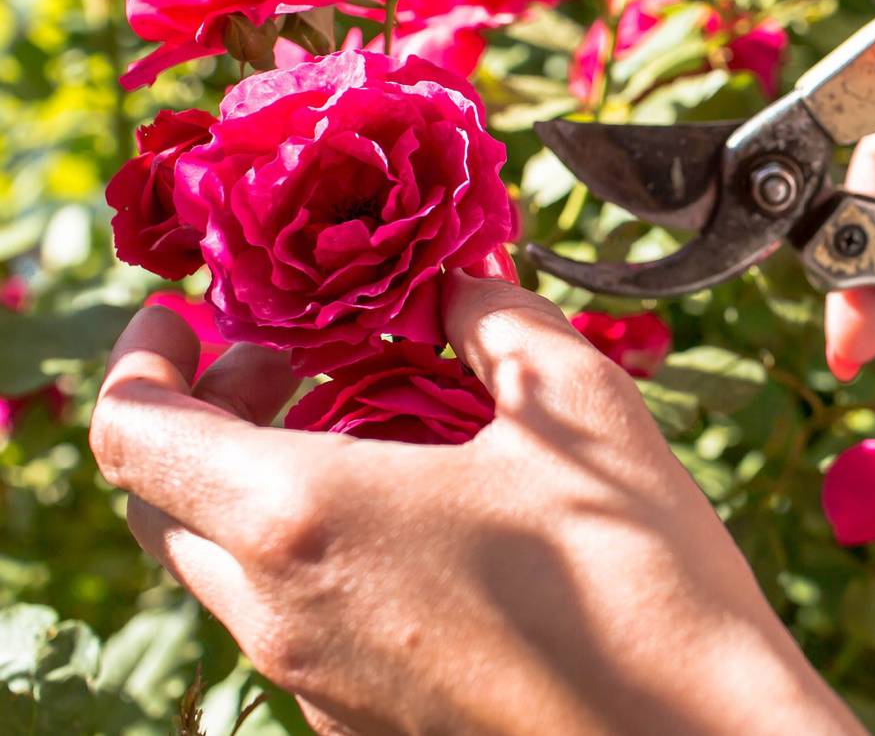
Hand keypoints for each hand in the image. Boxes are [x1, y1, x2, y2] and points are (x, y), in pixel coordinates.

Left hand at [90, 272, 861, 734]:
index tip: (188, 317)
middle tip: (293, 366)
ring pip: (225, 575)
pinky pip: (294, 631)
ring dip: (260, 490)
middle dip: (204, 418)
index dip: (142, 359)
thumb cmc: (642, 577)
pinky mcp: (362, 730)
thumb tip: (459, 281)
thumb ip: (498, 320)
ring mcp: (317, 689)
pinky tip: (421, 531)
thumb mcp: (582, 411)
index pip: (134, 437)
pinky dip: (313, 559)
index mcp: (309, 521)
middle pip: (159, 509)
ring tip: (372, 439)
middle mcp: (283, 618)